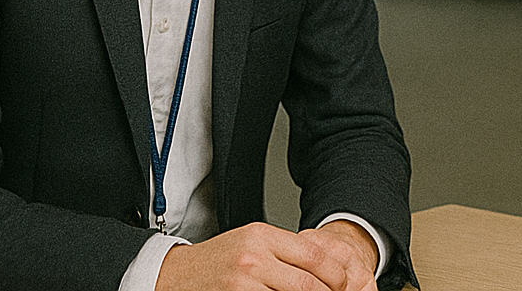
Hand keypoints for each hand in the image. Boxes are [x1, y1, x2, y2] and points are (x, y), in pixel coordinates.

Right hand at [156, 221, 377, 290]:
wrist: (173, 275)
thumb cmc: (216, 261)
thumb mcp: (251, 245)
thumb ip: (284, 253)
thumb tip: (323, 272)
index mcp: (262, 236)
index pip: (314, 255)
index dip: (337, 274)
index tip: (348, 285)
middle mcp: (255, 256)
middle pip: (309, 281)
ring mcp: (244, 280)